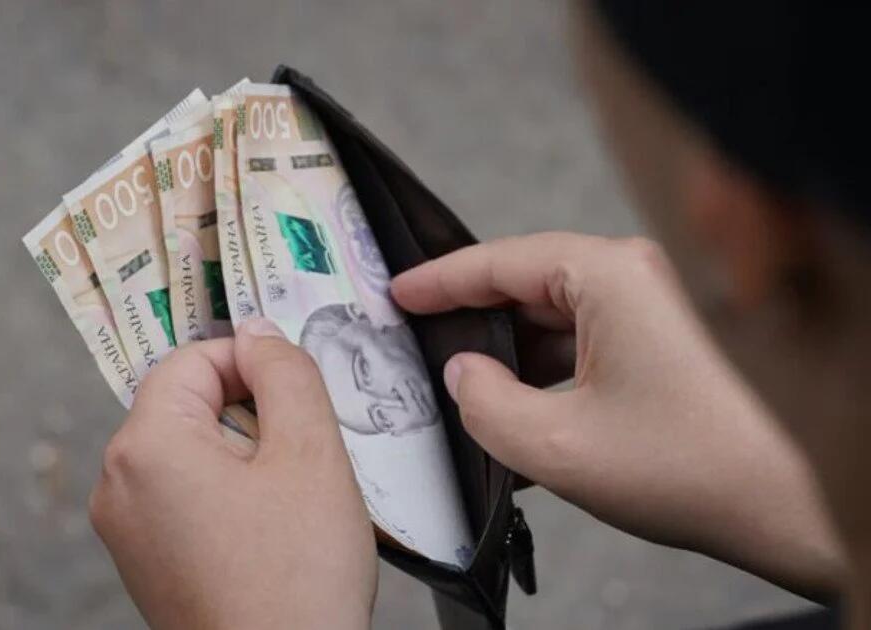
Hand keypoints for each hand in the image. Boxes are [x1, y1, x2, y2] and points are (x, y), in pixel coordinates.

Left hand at [89, 320, 376, 629]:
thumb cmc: (295, 582)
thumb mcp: (310, 454)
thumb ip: (285, 374)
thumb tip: (260, 333)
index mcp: (146, 446)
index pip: (192, 359)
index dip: (251, 363)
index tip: (296, 391)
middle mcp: (118, 483)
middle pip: (187, 405)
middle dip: (249, 414)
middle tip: (300, 456)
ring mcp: (125, 528)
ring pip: (189, 452)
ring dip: (243, 457)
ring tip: (287, 502)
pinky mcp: (143, 561)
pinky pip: (183, 497)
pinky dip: (226, 496)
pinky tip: (268, 531)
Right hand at [392, 232, 842, 599]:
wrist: (777, 505)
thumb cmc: (687, 467)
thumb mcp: (552, 444)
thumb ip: (482, 403)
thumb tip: (460, 375)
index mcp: (605, 277)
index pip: (497, 263)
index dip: (438, 281)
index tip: (396, 294)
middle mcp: (627, 280)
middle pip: (521, 288)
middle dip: (471, 324)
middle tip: (417, 346)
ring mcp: (642, 312)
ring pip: (546, 323)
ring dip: (507, 362)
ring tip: (464, 400)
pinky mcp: (650, 346)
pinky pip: (575, 348)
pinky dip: (540, 380)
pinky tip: (514, 423)